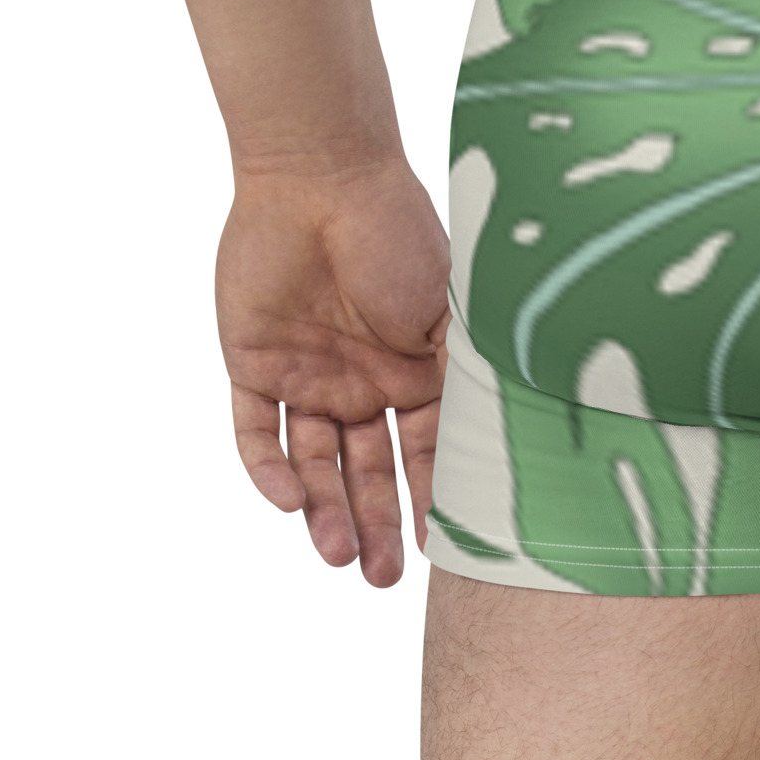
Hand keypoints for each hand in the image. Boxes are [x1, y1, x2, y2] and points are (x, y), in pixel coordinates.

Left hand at [217, 159, 449, 586]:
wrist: (323, 179)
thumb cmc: (400, 236)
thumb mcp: (453, 314)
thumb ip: (467, 377)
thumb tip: (505, 446)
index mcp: (416, 374)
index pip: (427, 453)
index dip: (436, 501)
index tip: (446, 551)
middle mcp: (364, 384)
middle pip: (368, 473)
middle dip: (378, 526)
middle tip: (385, 580)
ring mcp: (308, 376)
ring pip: (314, 464)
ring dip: (325, 512)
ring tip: (340, 557)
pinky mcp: (254, 364)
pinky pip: (255, 431)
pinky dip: (267, 469)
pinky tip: (288, 500)